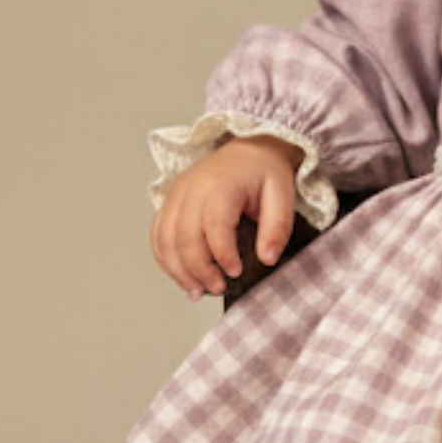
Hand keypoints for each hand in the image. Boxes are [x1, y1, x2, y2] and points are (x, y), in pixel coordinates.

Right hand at [150, 134, 303, 299]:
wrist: (249, 150)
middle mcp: (191, 189)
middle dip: (199, 270)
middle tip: (218, 288)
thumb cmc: (265, 172)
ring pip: (165, 239)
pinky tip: (181, 276)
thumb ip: (277, 228)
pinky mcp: (170, 203)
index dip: (223, 255)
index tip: (236, 272)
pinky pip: (158, 234)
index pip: (214, 226)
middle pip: (184, 237)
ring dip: (177, 270)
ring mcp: (177, 196)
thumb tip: (267, 259)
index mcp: (220, 186)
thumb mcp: (283, 196)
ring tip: (196, 291)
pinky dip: (165, 259)